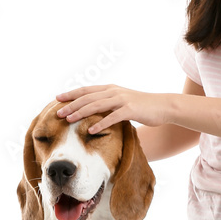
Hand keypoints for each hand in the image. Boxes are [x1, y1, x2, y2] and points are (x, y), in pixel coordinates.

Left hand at [55, 85, 172, 133]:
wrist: (163, 106)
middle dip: (71, 105)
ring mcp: (122, 99)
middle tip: (58, 112)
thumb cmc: (142, 106)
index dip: (71, 93)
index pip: (86, 90)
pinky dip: (101, 123)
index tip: (57, 99)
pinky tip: (91, 131)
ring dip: (81, 112)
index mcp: (110, 88)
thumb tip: (93, 109)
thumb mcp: (122, 101)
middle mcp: (114, 91)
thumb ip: (108, 103)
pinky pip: (112, 117)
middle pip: (88, 97)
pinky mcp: (131, 110)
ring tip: (69, 120)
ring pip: (96, 105)